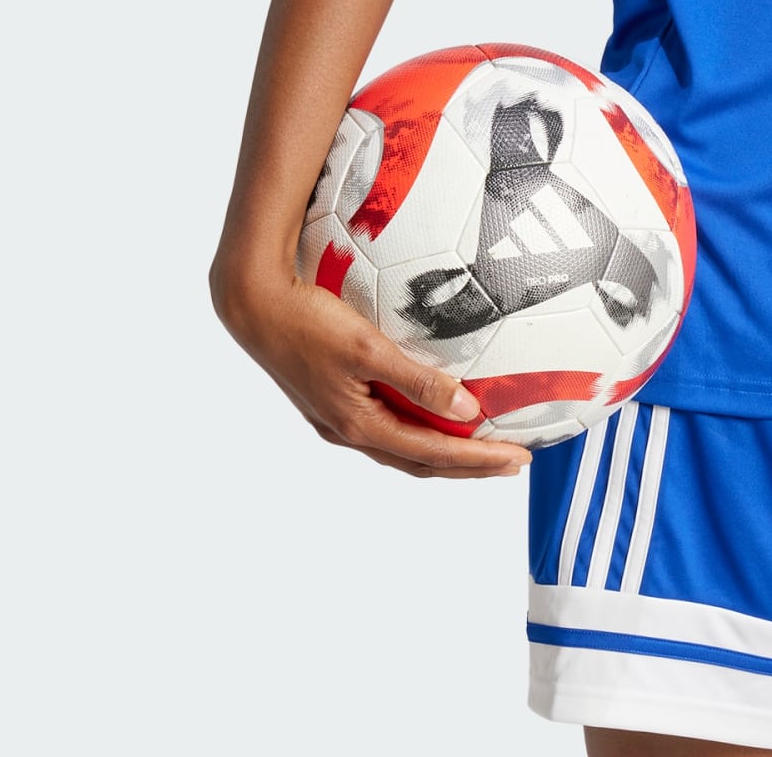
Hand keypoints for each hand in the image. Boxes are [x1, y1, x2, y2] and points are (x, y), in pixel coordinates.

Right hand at [212, 262, 531, 479]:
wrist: (254, 305)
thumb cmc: (308, 322)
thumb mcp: (368, 349)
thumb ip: (418, 380)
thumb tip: (469, 410)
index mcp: (358, 425)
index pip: (434, 454)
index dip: (478, 460)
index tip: (518, 458)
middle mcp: (349, 431)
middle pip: (422, 461)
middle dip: (470, 465)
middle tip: (513, 461)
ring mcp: (339, 419)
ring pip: (404, 448)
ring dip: (446, 452)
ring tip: (483, 446)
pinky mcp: (333, 402)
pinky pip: (388, 427)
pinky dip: (419, 430)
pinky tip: (434, 415)